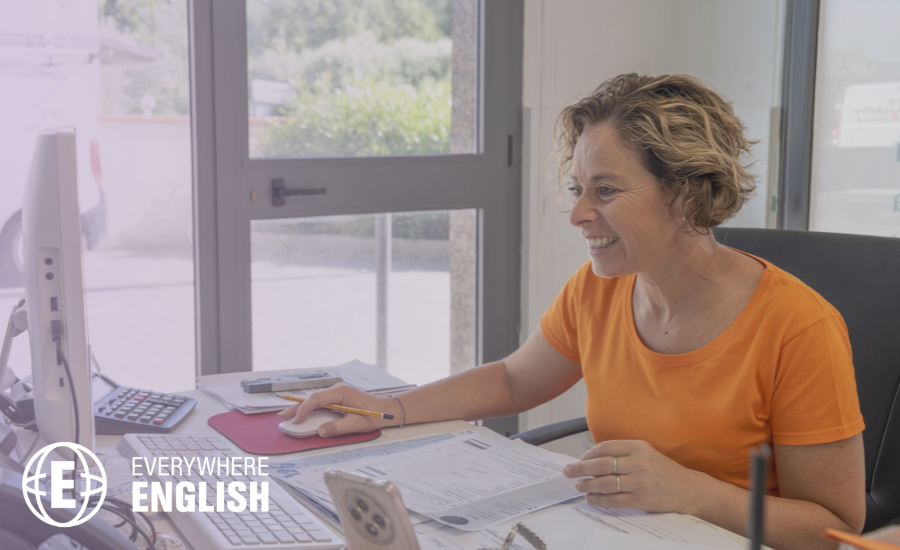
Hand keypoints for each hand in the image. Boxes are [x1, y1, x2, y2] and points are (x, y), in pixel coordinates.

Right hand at [276, 383, 400, 436]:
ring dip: (301, 408)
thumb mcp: (356, 424)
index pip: (317, 399)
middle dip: (297, 407)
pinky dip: (310, 408)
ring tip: (287, 416)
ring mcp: (337, 393)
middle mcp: (337, 390)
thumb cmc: (374, 415)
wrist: (386, 409)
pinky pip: (320, 403)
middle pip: (312, 398)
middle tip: (282, 416)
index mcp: (341, 392)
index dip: (304, 409)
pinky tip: (301, 414)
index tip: (297, 421)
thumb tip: (320, 431)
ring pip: (315, 400)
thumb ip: (338, 427)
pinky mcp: (337, 398)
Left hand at [563, 440, 700, 513]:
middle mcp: (639, 462)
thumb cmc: (663, 470)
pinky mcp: (641, 499)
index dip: (588, 454)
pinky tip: (591, 498)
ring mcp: (640, 481)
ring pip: (605, 483)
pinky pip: (613, 499)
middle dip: (580, 468)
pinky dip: (598, 499)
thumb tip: (592, 459)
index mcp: (639, 447)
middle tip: (568, 471)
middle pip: (601, 464)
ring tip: (579, 486)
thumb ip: (623, 453)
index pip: (605, 448)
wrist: (688, 488)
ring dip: (587, 485)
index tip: (579, 459)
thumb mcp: (646, 453)